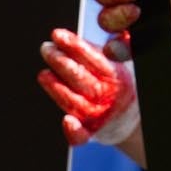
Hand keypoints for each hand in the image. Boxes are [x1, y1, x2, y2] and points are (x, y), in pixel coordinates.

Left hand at [37, 31, 138, 150]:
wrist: (126, 116)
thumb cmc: (114, 82)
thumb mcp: (119, 62)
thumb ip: (114, 48)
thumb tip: (114, 34)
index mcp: (117, 76)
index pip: (95, 59)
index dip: (75, 46)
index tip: (58, 35)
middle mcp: (108, 96)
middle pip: (84, 80)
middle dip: (62, 63)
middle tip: (46, 49)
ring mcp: (99, 115)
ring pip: (77, 103)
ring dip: (57, 88)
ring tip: (43, 74)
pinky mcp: (90, 131)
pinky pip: (82, 135)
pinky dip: (74, 131)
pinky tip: (66, 121)